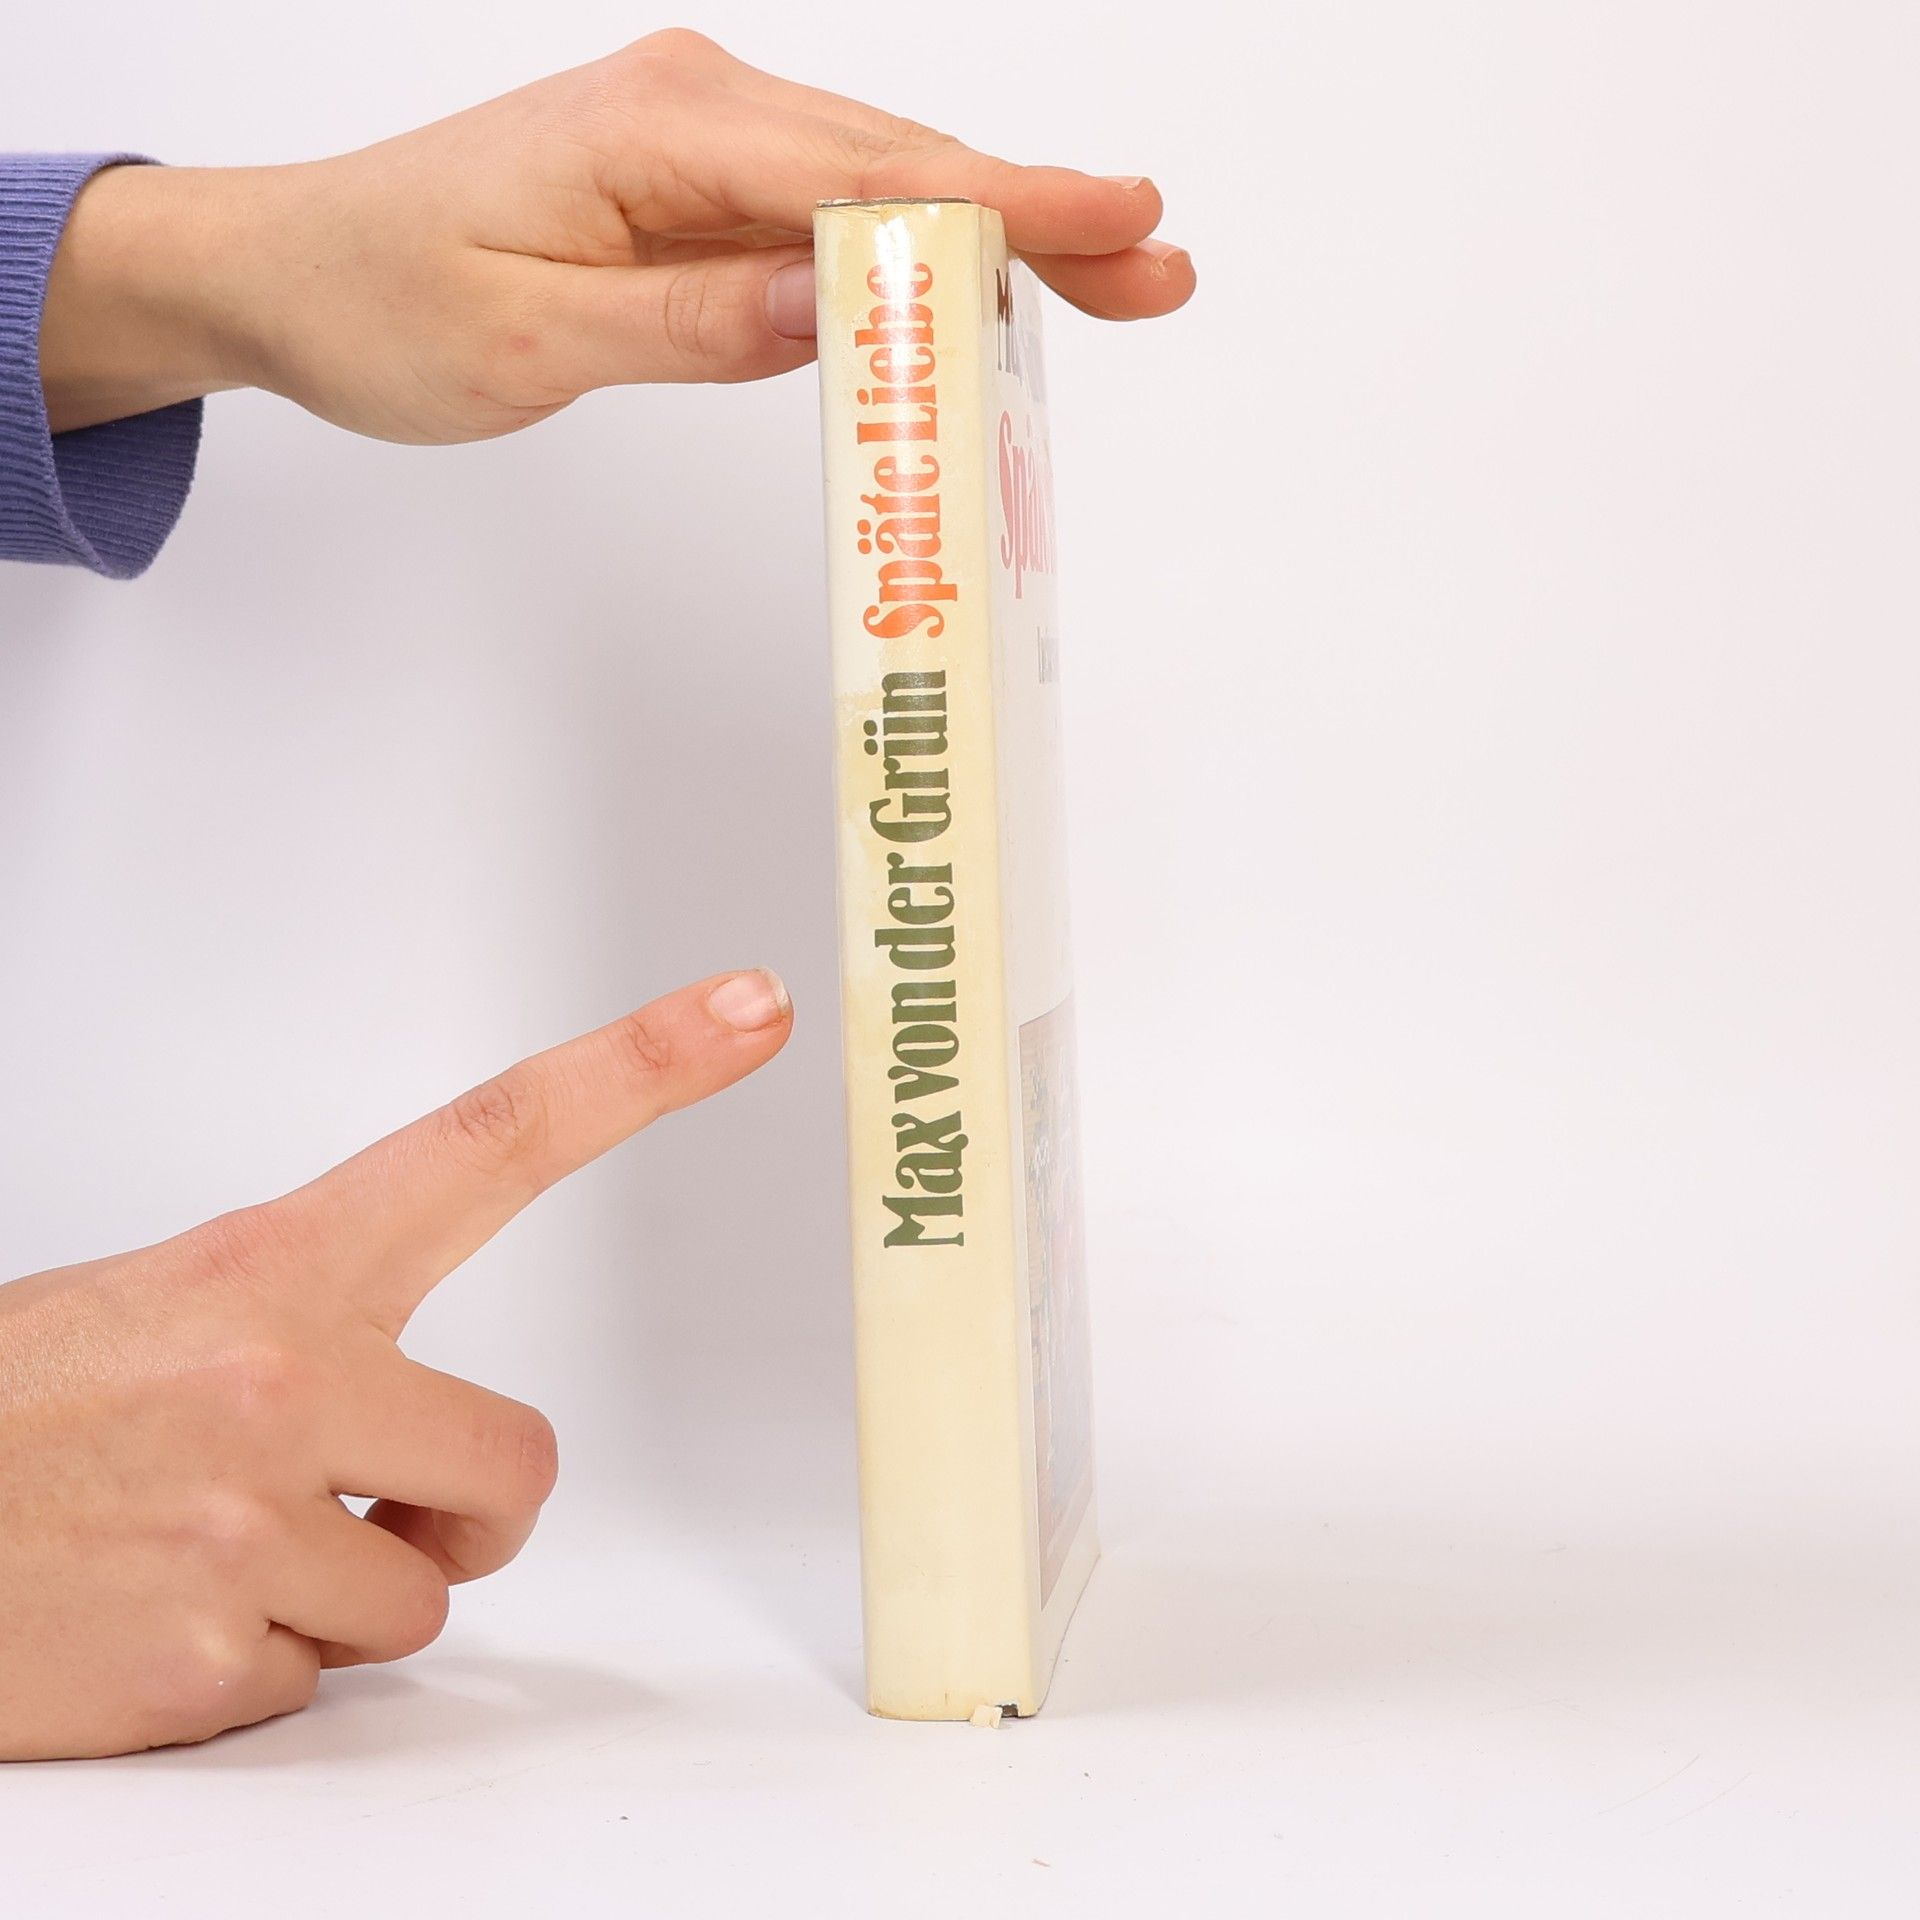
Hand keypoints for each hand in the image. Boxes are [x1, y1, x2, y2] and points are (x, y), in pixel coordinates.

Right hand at [0, 967, 791, 1759]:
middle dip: (465, 1511)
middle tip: (369, 1510)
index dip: (645, 1066)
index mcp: (276, 1266)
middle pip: (519, 1467)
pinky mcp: (206, 1660)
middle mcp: (284, 1379)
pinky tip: (150, 1619)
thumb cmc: (11, 1413)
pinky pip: (320, 1682)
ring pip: (420, 1600)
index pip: (496, 1137)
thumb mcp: (155, 1313)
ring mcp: (249, 1526)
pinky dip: (256, 1670)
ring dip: (338, 1594)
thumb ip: (312, 1341)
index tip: (753, 1006)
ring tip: (196, 1552)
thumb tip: (425, 1443)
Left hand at [39, 29, 1195, 437]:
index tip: (1122, 223)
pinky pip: (829, 212)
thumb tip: (841, 306)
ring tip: (1111, 280)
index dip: (1005, 207)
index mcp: (665, 129)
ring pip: (881, 182)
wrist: (290, 269)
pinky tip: (972, 288)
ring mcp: (702, 137)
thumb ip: (694, 322)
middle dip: (1039, 220)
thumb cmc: (386, 304)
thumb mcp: (533, 341)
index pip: (871, 173)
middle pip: (905, 164)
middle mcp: (700, 108)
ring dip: (992, 236)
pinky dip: (912, 250)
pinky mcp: (696, 180)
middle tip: (1160, 272)